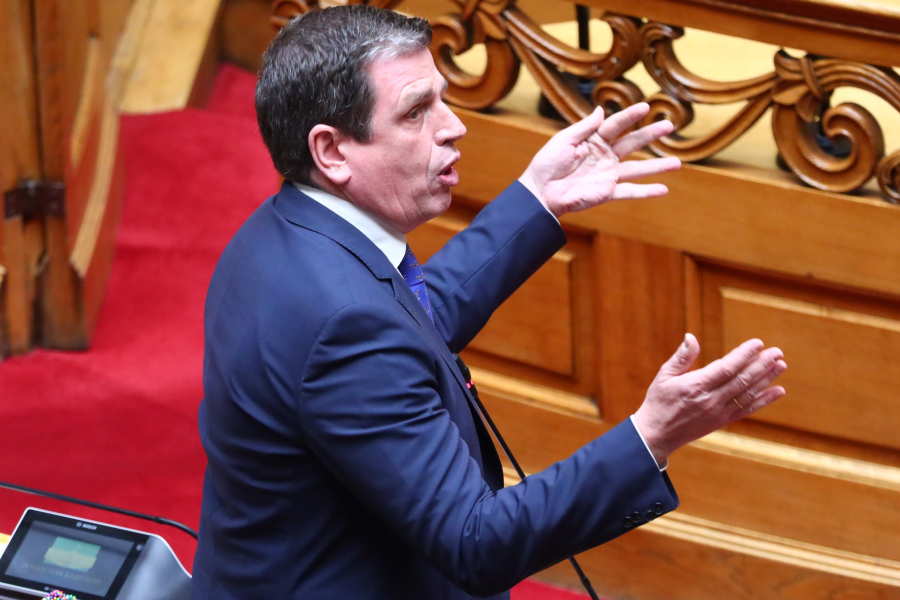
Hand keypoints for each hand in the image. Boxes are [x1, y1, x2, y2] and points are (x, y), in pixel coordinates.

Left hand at [518, 103, 680, 216]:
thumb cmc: (547, 164)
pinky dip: (646, 192)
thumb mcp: (563, 140)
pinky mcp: (606, 193)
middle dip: (650, 135)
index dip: (630, 116)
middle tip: (669, 126)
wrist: (539, 192)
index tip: (646, 107)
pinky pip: (629, 192)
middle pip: (632, 143)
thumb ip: (584, 127)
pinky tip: (664, 190)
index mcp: (593, 140)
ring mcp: (607, 175)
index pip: (615, 125)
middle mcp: (605, 156)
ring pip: (637, 169)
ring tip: (678, 163)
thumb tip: (602, 110)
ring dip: (657, 166)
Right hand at [632, 334, 786, 465]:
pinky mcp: (722, 422)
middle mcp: (710, 400)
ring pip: (748, 394)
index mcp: (695, 386)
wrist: (657, 435)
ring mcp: (718, 412)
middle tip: (777, 352)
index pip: (725, 368)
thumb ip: (682, 357)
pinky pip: (747, 410)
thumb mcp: (664, 376)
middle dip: (761, 365)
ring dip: (767, 379)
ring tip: (781, 365)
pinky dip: (764, 400)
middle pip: (741, 380)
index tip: (757, 343)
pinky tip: (778, 391)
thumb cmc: (659, 401)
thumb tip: (691, 337)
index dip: (743, 355)